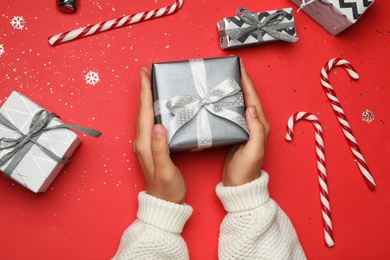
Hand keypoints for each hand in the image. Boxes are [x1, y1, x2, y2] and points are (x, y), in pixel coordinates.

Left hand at [133, 67, 185, 203]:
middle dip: (144, 90)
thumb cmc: (167, 188)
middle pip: (142, 110)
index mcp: (145, 143)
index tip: (145, 74)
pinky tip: (157, 107)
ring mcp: (145, 144)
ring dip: (147, 98)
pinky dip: (152, 110)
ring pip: (145, 115)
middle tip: (147, 73)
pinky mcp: (151, 147)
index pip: (145, 112)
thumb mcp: (165, 169)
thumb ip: (160, 148)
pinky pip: (150, 122)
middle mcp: (141, 142)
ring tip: (150, 84)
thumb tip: (159, 126)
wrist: (164, 202)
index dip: (145, 92)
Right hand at [222, 59, 269, 185]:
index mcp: (260, 126)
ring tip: (224, 80)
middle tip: (230, 70)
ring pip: (239, 104)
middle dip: (240, 82)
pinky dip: (227, 103)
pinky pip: (232, 113)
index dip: (247, 82)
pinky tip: (219, 100)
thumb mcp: (253, 150)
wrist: (238, 184)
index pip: (253, 98)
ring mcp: (244, 128)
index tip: (240, 68)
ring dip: (234, 91)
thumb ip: (256, 129)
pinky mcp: (235, 133)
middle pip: (247, 98)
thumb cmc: (246, 169)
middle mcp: (254, 124)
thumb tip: (250, 107)